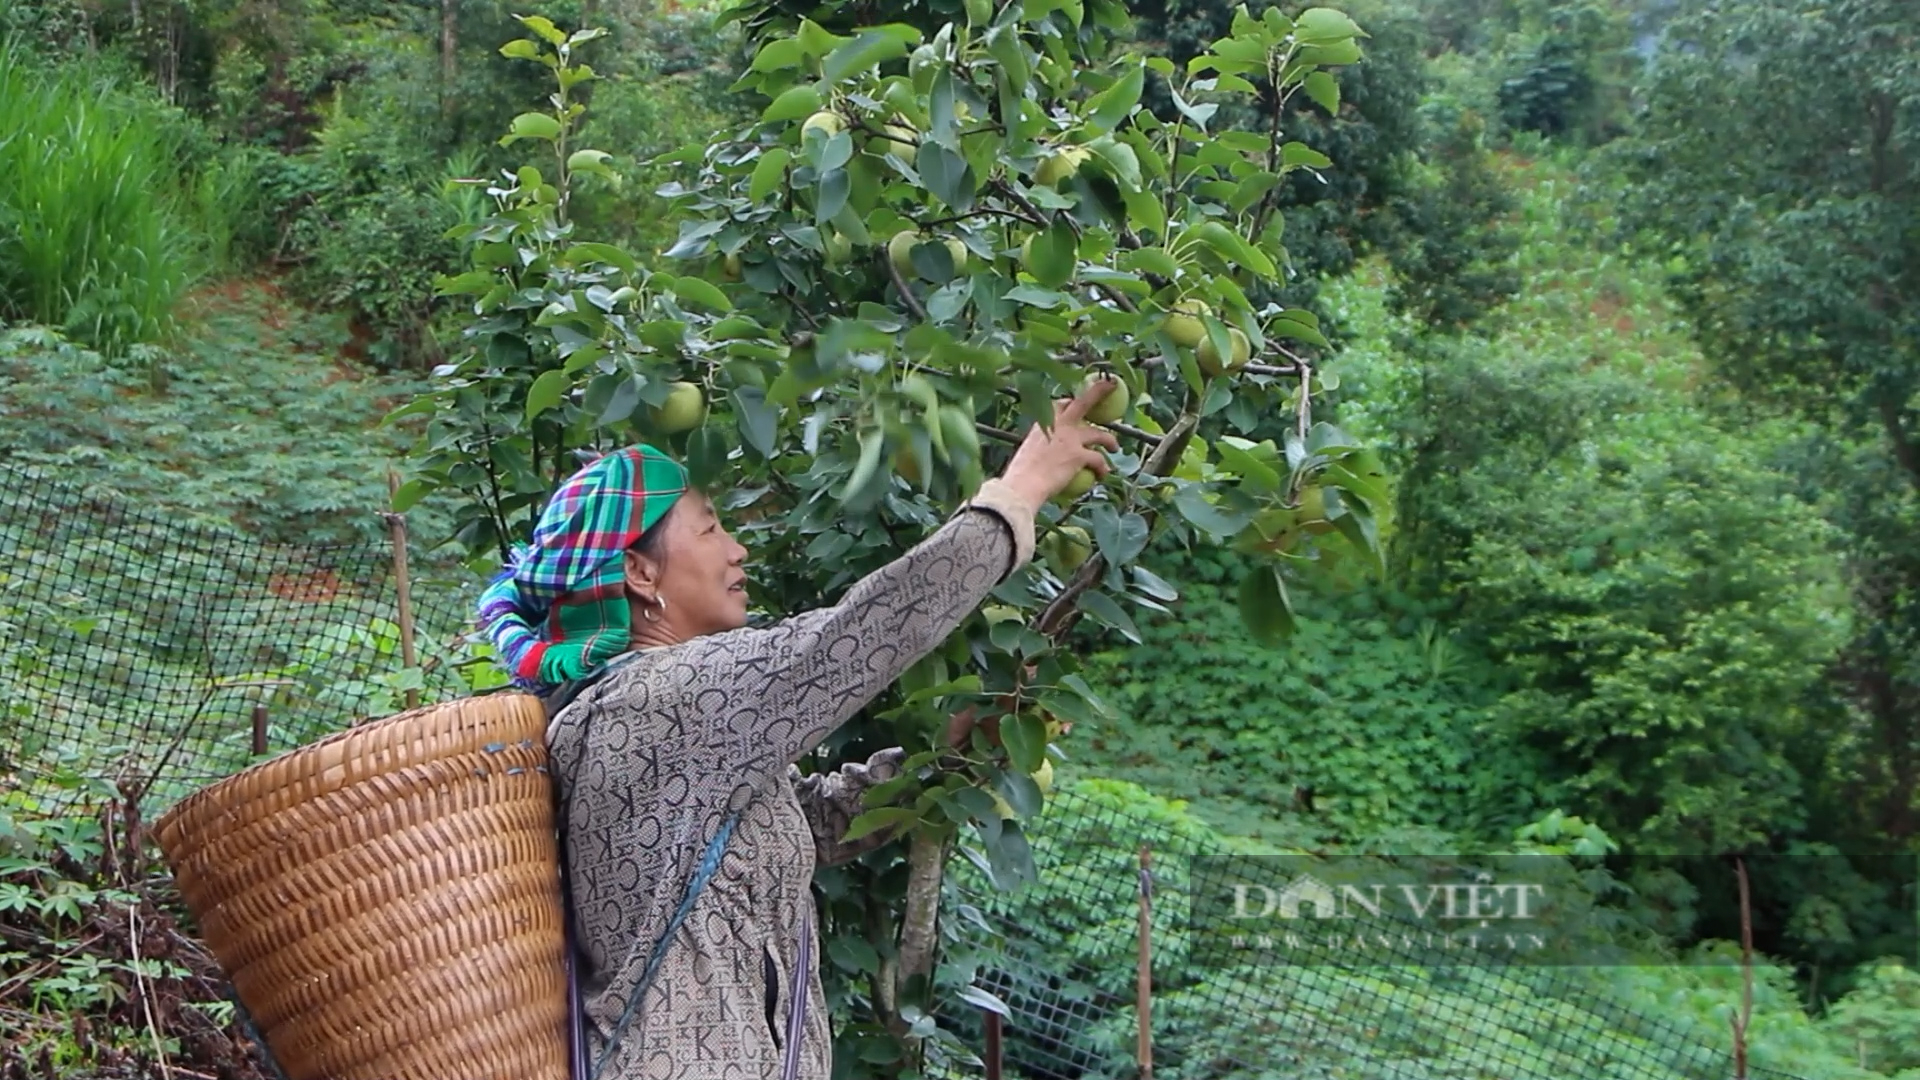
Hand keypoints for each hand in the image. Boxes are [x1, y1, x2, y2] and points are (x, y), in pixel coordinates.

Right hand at [999, 378, 1122, 507]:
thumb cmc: (1022, 472)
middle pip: (1084, 402)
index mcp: (1045, 421)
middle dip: (1099, 390)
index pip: (1062, 404)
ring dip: (1109, 439)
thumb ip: (1043, 445)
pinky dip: (1102, 467)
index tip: (1078, 404)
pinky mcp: (1079, 455)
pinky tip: (1103, 474)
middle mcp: (1059, 424)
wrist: (1023, 485)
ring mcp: (1071, 438)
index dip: (1072, 403)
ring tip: (1114, 447)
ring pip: (1099, 433)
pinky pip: (1098, 459)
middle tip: (1111, 384)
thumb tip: (1048, 452)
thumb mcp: (1030, 450)